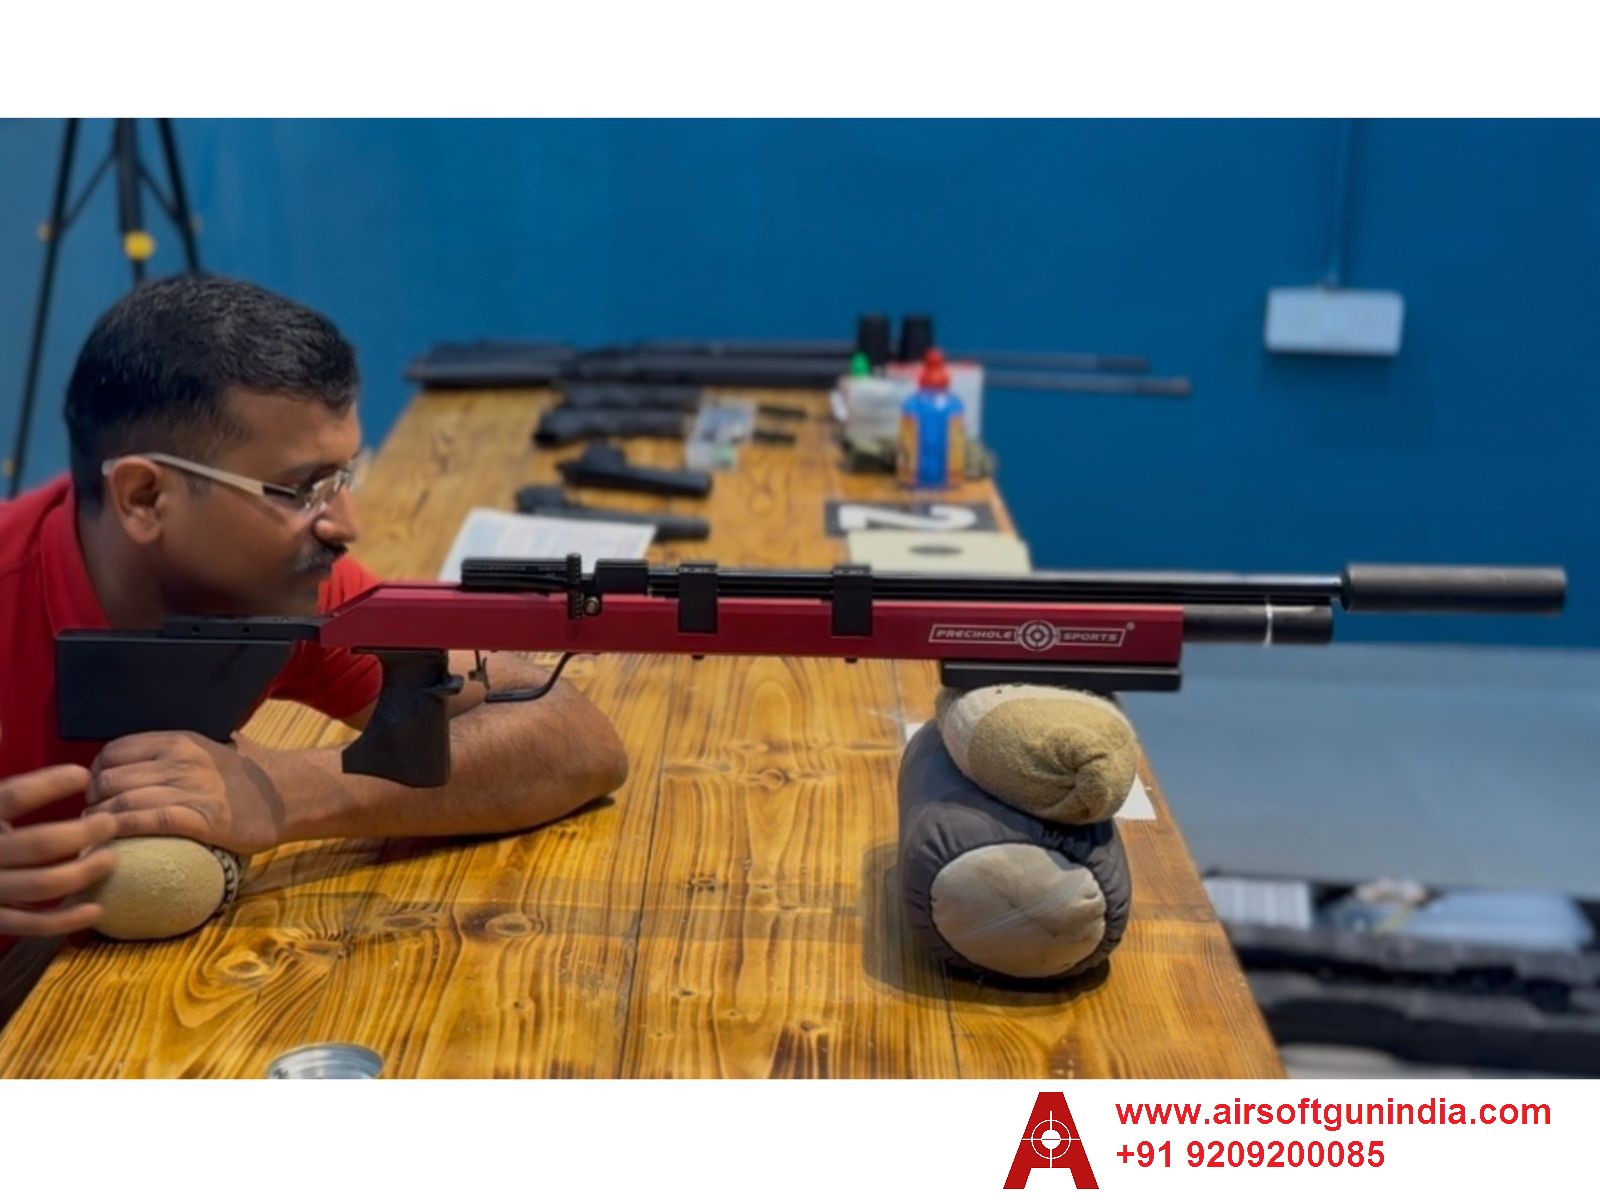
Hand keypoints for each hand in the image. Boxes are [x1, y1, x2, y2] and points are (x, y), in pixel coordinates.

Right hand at [0, 763, 115, 936]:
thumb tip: (5, 725)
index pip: (12, 798)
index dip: (48, 784)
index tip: (82, 774)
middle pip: (38, 844)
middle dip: (82, 834)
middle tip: (111, 824)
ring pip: (40, 886)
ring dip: (82, 873)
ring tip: (112, 859)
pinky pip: (30, 924)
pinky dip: (64, 920)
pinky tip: (97, 909)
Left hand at [85, 732, 289, 855]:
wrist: (289, 794)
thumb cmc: (249, 774)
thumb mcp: (212, 746)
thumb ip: (177, 750)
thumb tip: (140, 758)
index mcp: (178, 740)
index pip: (114, 751)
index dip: (97, 772)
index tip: (98, 791)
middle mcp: (180, 760)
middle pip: (110, 779)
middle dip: (92, 801)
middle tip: (94, 819)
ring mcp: (190, 789)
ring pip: (121, 801)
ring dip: (99, 821)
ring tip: (97, 834)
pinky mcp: (201, 818)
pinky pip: (145, 822)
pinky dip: (119, 832)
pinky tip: (111, 841)